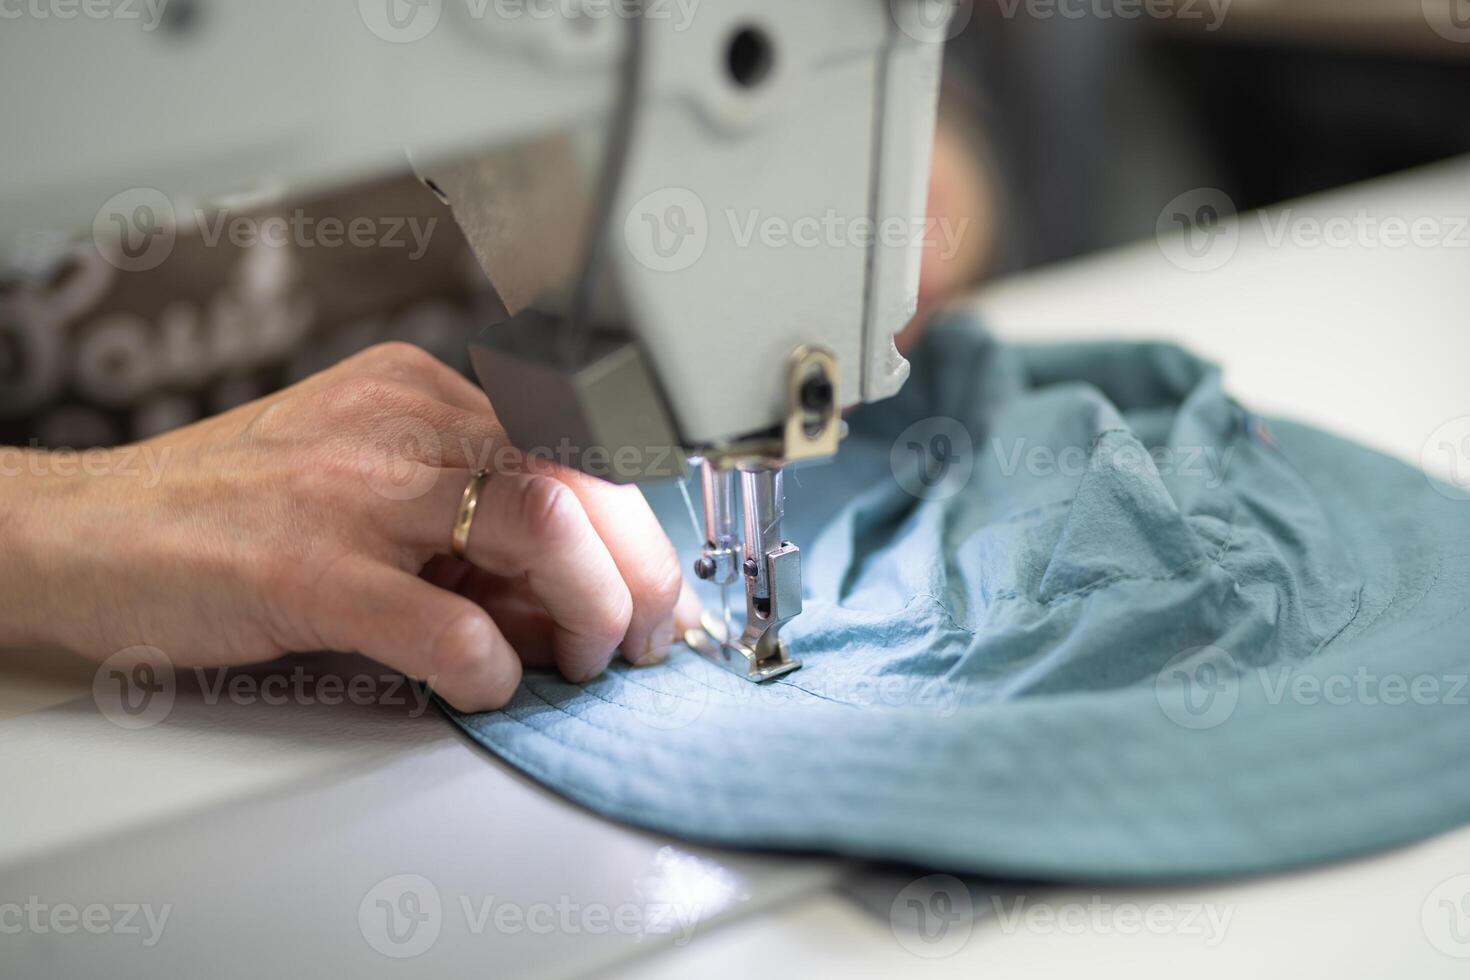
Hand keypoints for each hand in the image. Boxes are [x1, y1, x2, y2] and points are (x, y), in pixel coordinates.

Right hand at [0, 343, 701, 711]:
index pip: (574, 443)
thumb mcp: (368, 491)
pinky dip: (488, 660)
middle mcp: (397, 422)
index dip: (637, 525)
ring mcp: (350, 489)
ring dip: (587, 603)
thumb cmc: (227, 515)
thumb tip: (566, 609)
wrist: (82, 531)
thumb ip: (466, 534)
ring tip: (580, 658)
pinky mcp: (301, 566)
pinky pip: (439, 616)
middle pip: (576, 474)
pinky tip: (487, 682)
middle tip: (642, 637)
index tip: (655, 589)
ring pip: (535, 521)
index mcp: (420, 395)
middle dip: (636, 569)